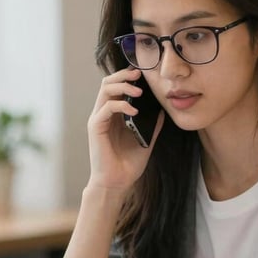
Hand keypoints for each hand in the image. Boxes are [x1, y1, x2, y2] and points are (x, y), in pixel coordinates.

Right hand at [86, 67, 163, 192]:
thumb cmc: (128, 165)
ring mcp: (98, 119)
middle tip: (139, 75)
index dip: (128, 77)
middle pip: (108, 83)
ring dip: (122, 86)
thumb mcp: (146, 141)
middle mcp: (104, 114)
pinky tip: (134, 110)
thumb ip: (152, 125)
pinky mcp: (96, 127)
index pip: (117, 87)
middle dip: (123, 75)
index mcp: (115, 115)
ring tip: (138, 91)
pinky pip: (106, 108)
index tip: (143, 74)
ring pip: (105, 90)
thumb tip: (162, 110)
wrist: (116, 184)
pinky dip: (121, 105)